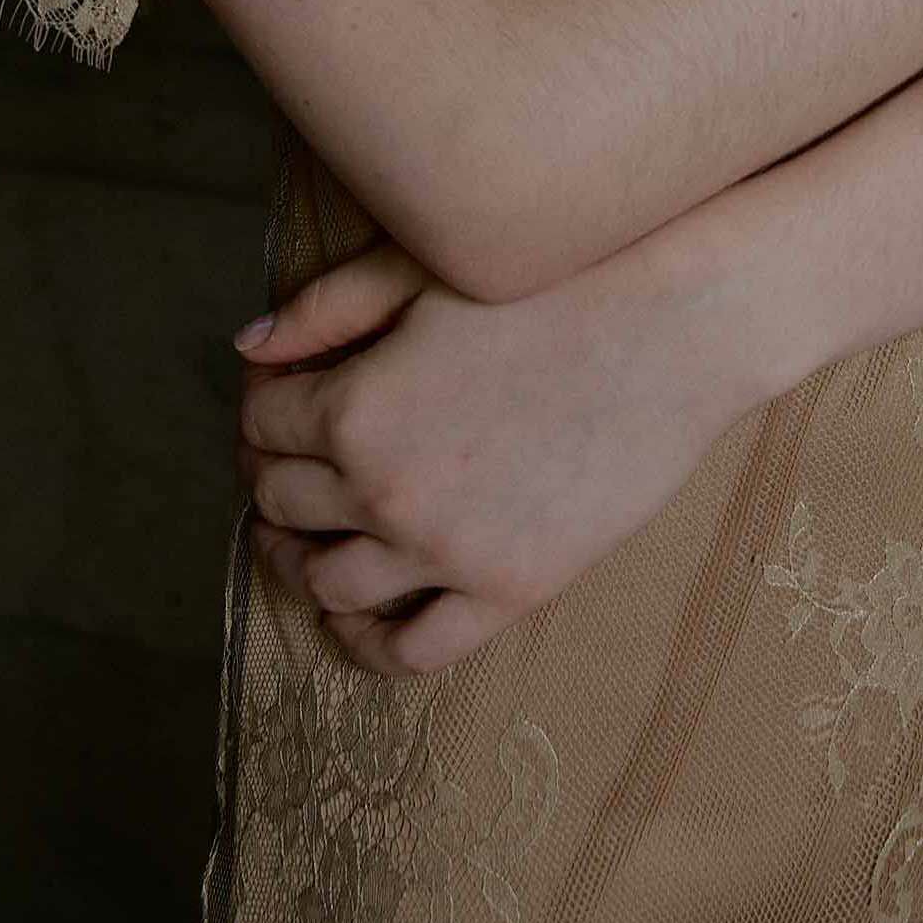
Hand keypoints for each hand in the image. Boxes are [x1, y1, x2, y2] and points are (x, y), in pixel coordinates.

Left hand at [232, 217, 760, 679]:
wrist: (674, 327)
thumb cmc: (548, 280)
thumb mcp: (419, 273)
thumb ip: (323, 310)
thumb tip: (247, 345)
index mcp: (354, 410)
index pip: (263, 422)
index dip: (261, 404)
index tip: (276, 396)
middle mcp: (386, 494)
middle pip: (283, 501)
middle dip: (271, 476)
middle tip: (284, 460)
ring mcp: (447, 554)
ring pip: (330, 582)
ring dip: (301, 557)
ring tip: (307, 533)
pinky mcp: (509, 590)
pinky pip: (411, 650)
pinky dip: (365, 642)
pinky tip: (356, 616)